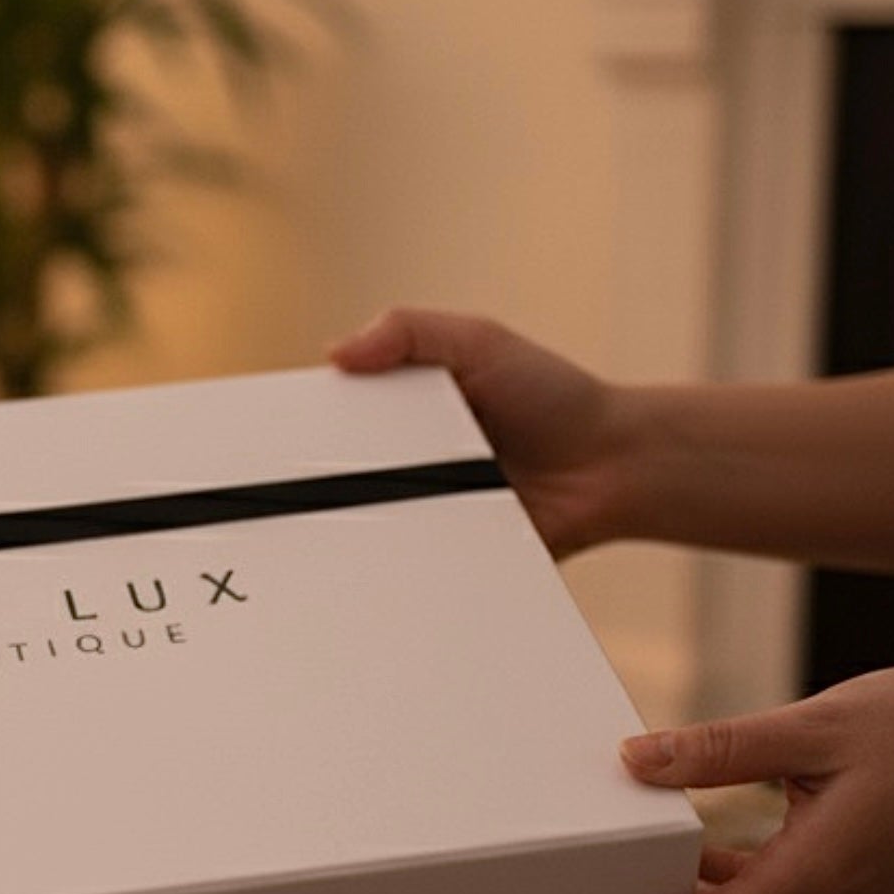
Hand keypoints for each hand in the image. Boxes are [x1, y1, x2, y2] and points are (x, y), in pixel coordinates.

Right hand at [328, 310, 628, 556]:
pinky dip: (394, 560)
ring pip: (366, 522)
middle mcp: (407, 460)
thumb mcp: (479, 341)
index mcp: (405, 407)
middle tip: (308, 480)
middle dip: (321, 478)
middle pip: (340, 473)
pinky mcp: (445, 553)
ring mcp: (424, 509)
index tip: (278, 433)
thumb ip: (408, 331)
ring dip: (355, 521)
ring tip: (348, 515)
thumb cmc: (555, 398)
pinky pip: (407, 562)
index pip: (338, 415)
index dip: (305, 423)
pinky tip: (382, 553)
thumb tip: (337, 351)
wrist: (615, 468)